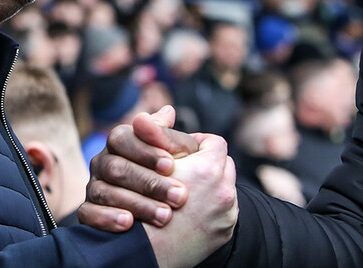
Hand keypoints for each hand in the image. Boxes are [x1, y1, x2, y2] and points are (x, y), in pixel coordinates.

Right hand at [79, 106, 199, 230]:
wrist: (161, 217)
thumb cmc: (170, 176)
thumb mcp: (177, 155)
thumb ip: (171, 138)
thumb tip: (168, 111)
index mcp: (120, 142)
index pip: (123, 138)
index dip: (146, 151)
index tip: (171, 165)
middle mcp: (103, 162)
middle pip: (116, 167)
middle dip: (149, 183)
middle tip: (179, 196)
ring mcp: (93, 187)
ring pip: (105, 192)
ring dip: (137, 203)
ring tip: (165, 216)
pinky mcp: (87, 212)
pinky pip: (88, 213)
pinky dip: (107, 218)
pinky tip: (129, 223)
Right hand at [143, 133, 237, 267]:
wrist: (138, 256)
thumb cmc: (136, 203)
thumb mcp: (143, 161)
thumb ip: (159, 134)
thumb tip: (169, 109)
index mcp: (208, 169)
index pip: (212, 142)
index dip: (193, 143)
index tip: (178, 152)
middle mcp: (224, 192)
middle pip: (222, 164)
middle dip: (203, 165)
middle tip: (184, 171)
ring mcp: (227, 215)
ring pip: (224, 187)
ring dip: (207, 187)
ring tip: (185, 192)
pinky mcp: (224, 234)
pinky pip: (223, 211)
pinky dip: (208, 209)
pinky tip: (187, 211)